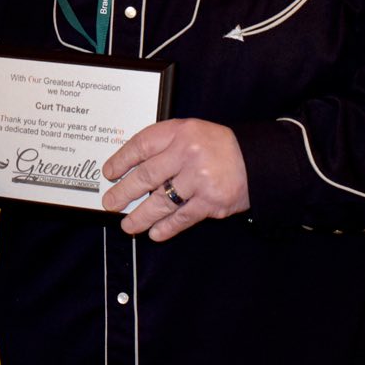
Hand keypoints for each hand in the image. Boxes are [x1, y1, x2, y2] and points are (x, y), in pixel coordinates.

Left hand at [100, 118, 249, 241]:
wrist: (256, 160)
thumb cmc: (216, 146)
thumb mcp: (189, 132)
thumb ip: (163, 144)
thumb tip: (130, 166)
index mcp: (178, 132)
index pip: (141, 146)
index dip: (121, 161)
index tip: (109, 173)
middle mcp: (187, 154)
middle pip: (146, 176)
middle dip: (124, 192)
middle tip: (110, 202)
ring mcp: (199, 180)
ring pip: (161, 201)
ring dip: (140, 216)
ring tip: (127, 225)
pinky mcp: (211, 202)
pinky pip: (182, 218)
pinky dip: (167, 227)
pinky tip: (154, 233)